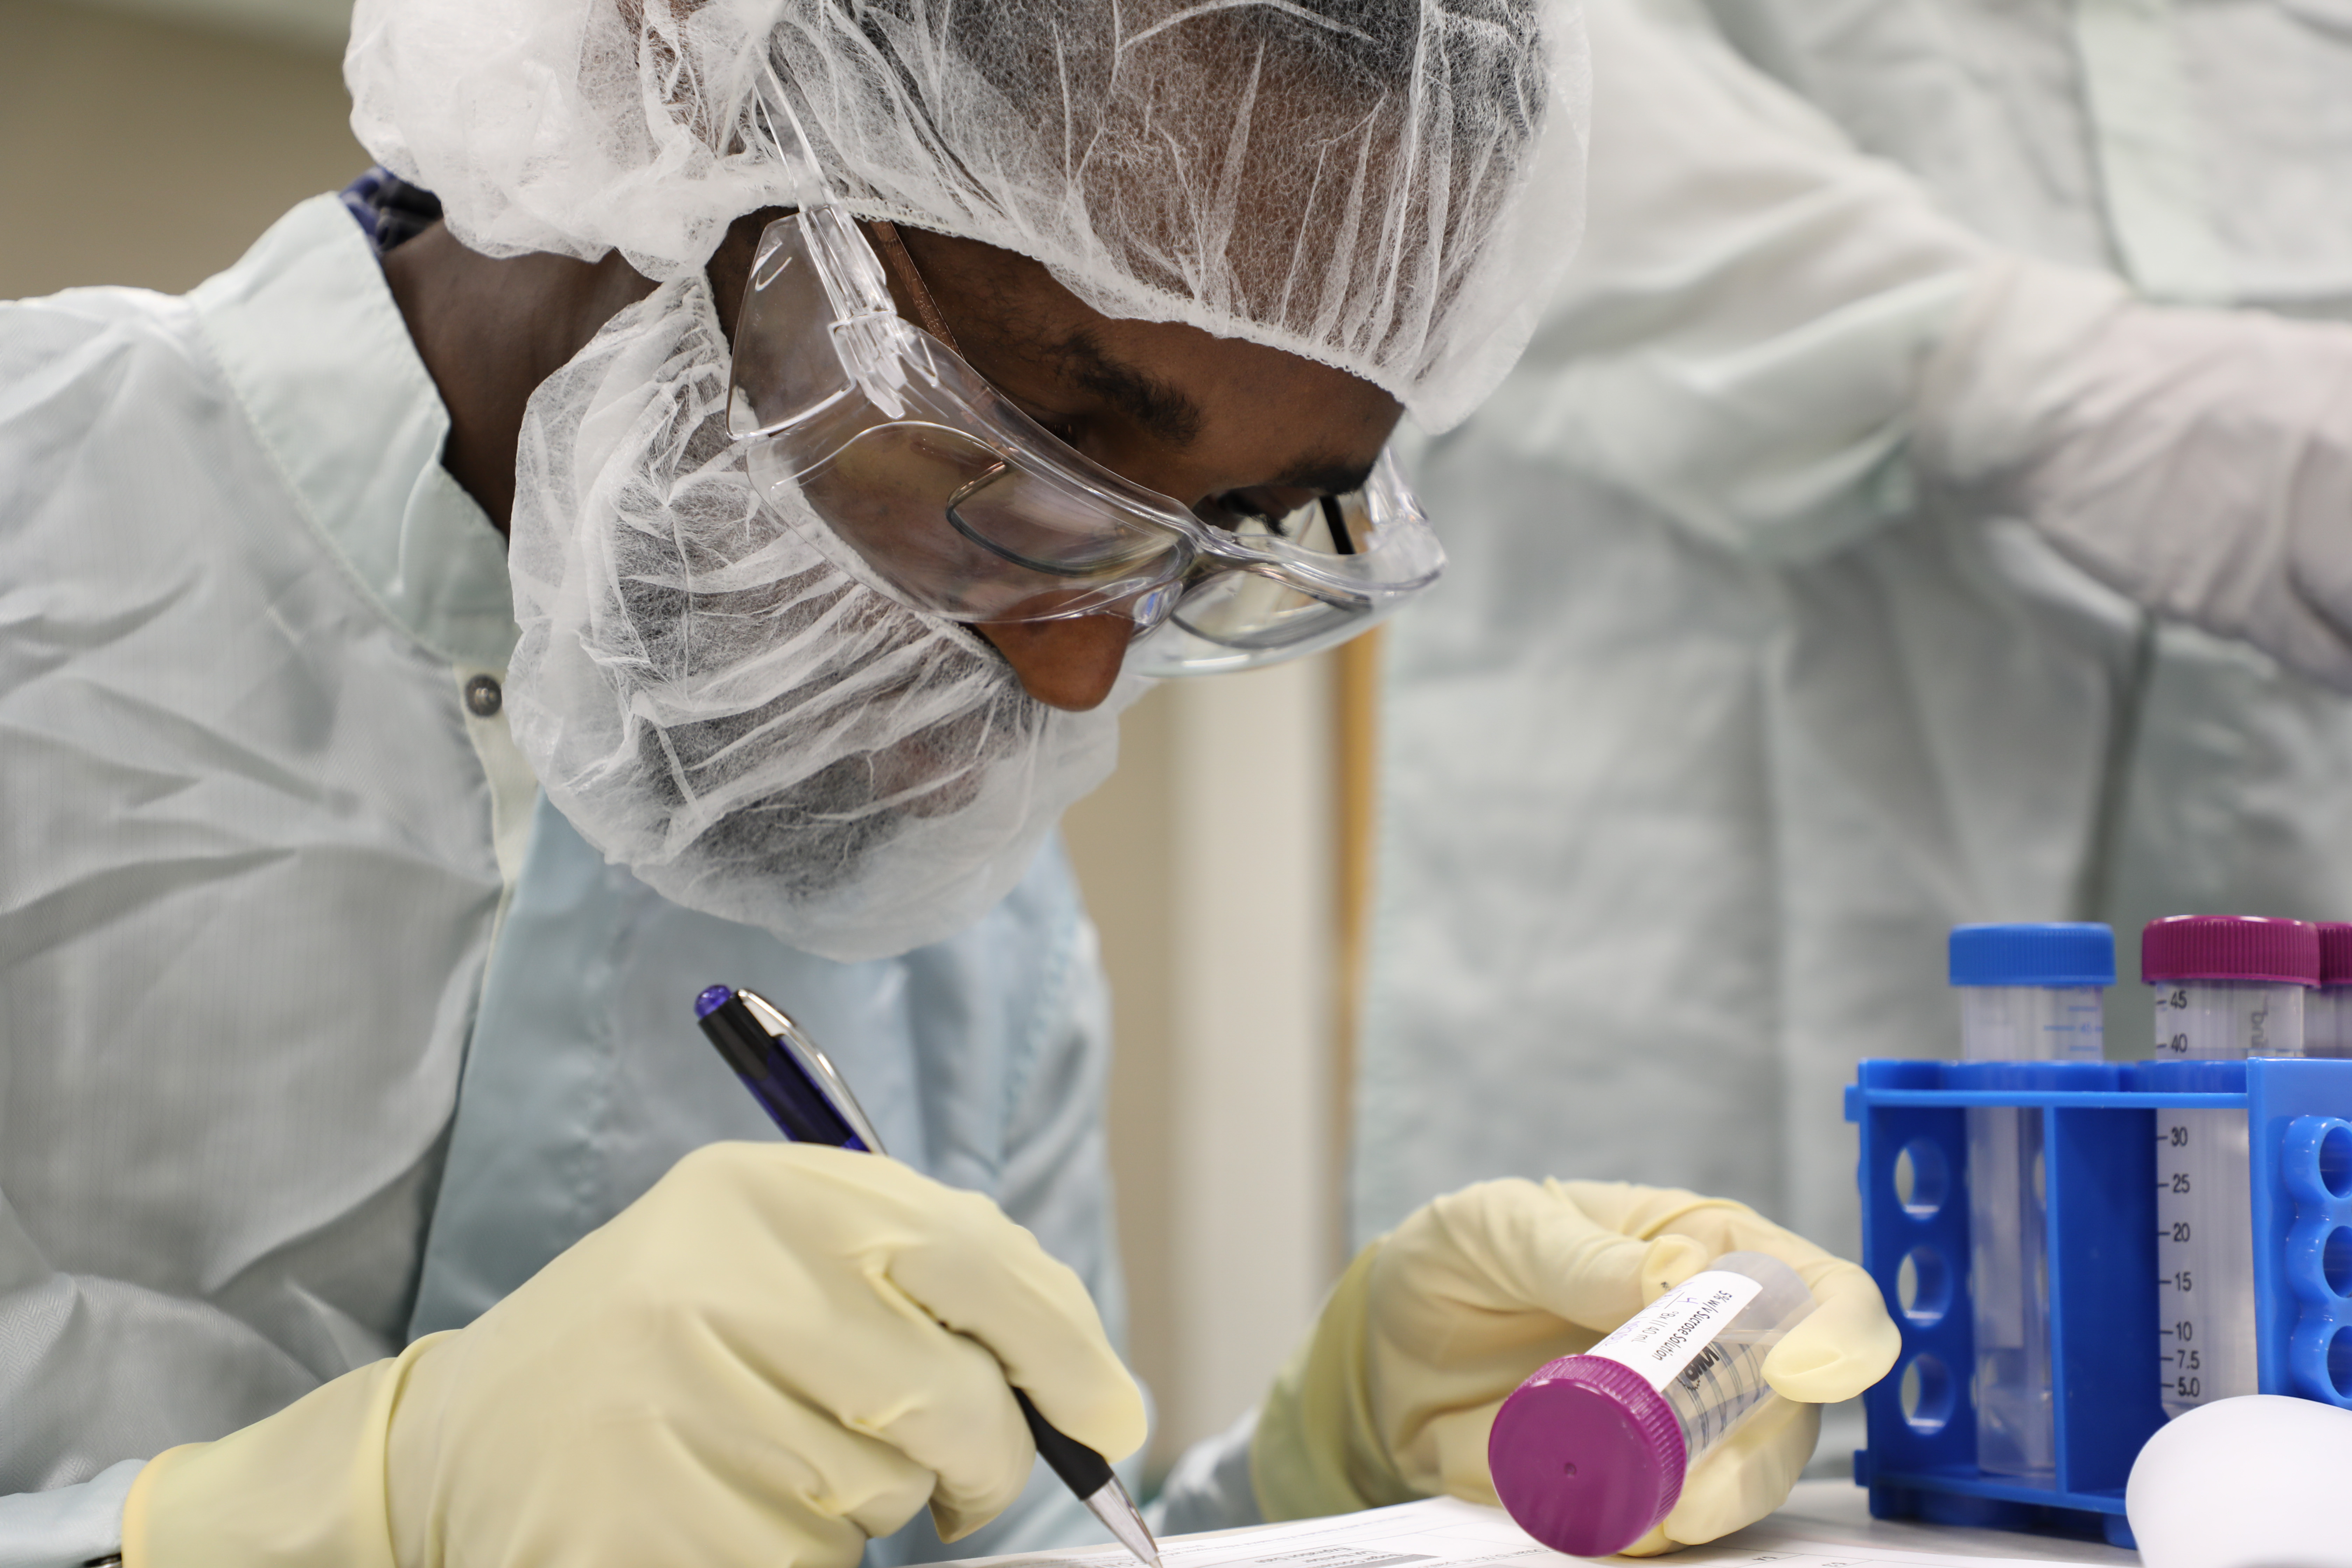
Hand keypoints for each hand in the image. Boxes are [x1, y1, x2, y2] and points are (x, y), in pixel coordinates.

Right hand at [124, 1143, 1144, 1567]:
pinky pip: (816, 1558)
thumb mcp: (786, 1261)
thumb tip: (1095, 1395)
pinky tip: (734, 1512)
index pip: (978, 1262)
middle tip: (969, 1485)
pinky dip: (806, 1551)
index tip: (1113, 1420)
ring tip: (780, 1463)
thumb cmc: (667, 1347)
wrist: (464, 1444)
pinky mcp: (647, 1514)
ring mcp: (675, 1397)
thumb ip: (930, 1288)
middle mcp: (723, 1276)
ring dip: (879, 1504)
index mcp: (770, 1194)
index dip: (1070, 1350)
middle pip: (953, 1399)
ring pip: (890, 1491)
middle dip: (993, 1461)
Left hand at [1251, 1179, 1896, 1551]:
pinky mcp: (1635, 1481)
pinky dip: (1652, 1532)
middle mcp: (1717, 1341)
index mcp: (1706, 1250)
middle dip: (1764, 1454)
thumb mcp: (1501, 1227)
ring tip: (1654, 1518)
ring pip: (1748, 1475)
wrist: (1386, 1345)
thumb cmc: (1462, 1258)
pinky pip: (1672, 1520)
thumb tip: (1675, 1275)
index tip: (1799, 1372)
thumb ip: (1582, 1252)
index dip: (1837, 1329)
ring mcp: (1682, 1419)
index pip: (1816, 1285)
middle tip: (1698, 1489)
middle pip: (1796, 1406)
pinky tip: (1613, 1526)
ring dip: (1716, 1504)